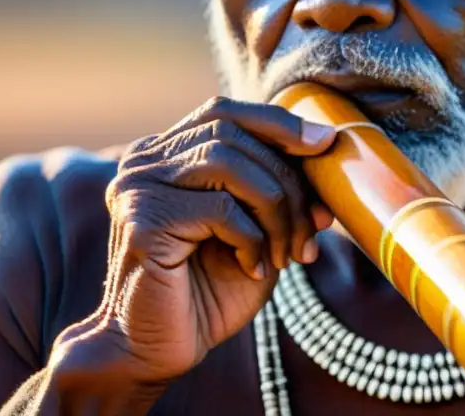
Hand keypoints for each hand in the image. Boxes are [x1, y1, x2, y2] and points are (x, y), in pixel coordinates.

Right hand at [53, 96, 335, 387]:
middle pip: (233, 135)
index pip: (225, 112)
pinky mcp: (143, 221)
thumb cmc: (207, 291)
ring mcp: (138, 187)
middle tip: (313, 229)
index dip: (278, 122)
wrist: (154, 353)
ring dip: (276, 211)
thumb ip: (277, 186)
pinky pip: (221, 210)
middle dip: (288, 180)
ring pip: (230, 166)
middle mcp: (145, 161)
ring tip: (286, 254)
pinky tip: (254, 269)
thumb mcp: (256, 228)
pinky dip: (253, 239)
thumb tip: (326, 142)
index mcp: (166, 154)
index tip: (325, 143)